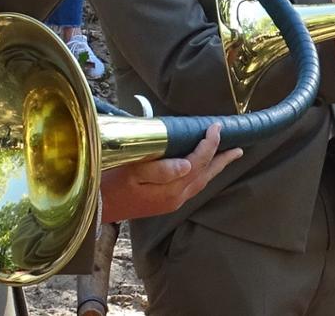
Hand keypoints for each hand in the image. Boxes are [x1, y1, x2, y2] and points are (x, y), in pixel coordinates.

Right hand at [99, 124, 240, 221]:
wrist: (96, 207)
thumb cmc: (110, 183)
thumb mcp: (131, 172)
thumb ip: (160, 169)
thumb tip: (187, 165)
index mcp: (170, 188)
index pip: (198, 161)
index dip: (209, 144)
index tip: (216, 127)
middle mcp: (176, 197)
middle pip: (206, 174)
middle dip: (222, 159)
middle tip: (238, 147)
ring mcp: (172, 203)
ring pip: (201, 182)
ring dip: (215, 168)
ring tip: (228, 157)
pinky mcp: (165, 204)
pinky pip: (192, 188)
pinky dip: (203, 176)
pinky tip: (203, 171)